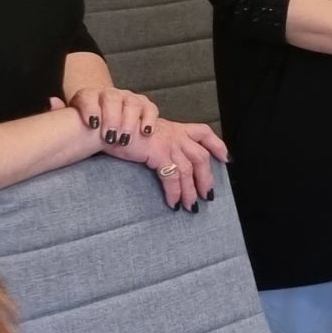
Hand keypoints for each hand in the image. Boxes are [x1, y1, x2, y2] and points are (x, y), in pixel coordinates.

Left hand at [67, 83, 160, 149]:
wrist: (104, 113)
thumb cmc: (86, 121)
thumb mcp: (72, 117)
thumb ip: (61, 110)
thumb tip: (52, 102)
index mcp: (89, 95)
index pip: (89, 96)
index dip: (91, 108)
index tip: (92, 125)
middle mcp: (110, 93)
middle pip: (112, 99)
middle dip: (112, 118)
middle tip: (109, 137)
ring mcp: (129, 97)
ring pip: (132, 103)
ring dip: (129, 122)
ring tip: (124, 139)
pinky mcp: (145, 104)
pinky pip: (150, 108)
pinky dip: (149, 119)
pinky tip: (145, 132)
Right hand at [114, 114, 228, 210]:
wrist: (106, 126)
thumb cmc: (122, 132)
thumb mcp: (148, 134)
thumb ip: (161, 143)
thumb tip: (168, 160)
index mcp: (175, 128)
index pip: (203, 133)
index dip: (217, 145)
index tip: (225, 158)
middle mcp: (175, 134)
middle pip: (201, 157)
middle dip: (207, 177)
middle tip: (209, 195)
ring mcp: (168, 143)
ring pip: (188, 170)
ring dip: (191, 190)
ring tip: (191, 205)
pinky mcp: (158, 152)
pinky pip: (171, 177)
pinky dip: (174, 192)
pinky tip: (173, 203)